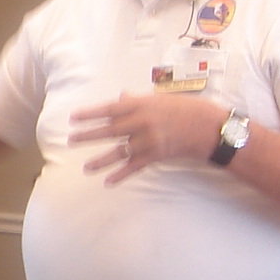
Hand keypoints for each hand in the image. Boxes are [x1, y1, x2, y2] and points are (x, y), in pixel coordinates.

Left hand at [71, 95, 232, 182]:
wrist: (208, 126)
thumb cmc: (185, 108)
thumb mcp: (160, 99)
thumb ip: (138, 101)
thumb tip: (120, 97)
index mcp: (141, 105)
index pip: (109, 109)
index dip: (90, 114)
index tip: (73, 118)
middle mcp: (141, 122)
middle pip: (109, 131)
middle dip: (88, 136)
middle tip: (71, 140)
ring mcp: (148, 140)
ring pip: (119, 152)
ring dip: (101, 160)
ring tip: (86, 168)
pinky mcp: (155, 155)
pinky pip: (134, 167)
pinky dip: (121, 175)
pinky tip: (108, 182)